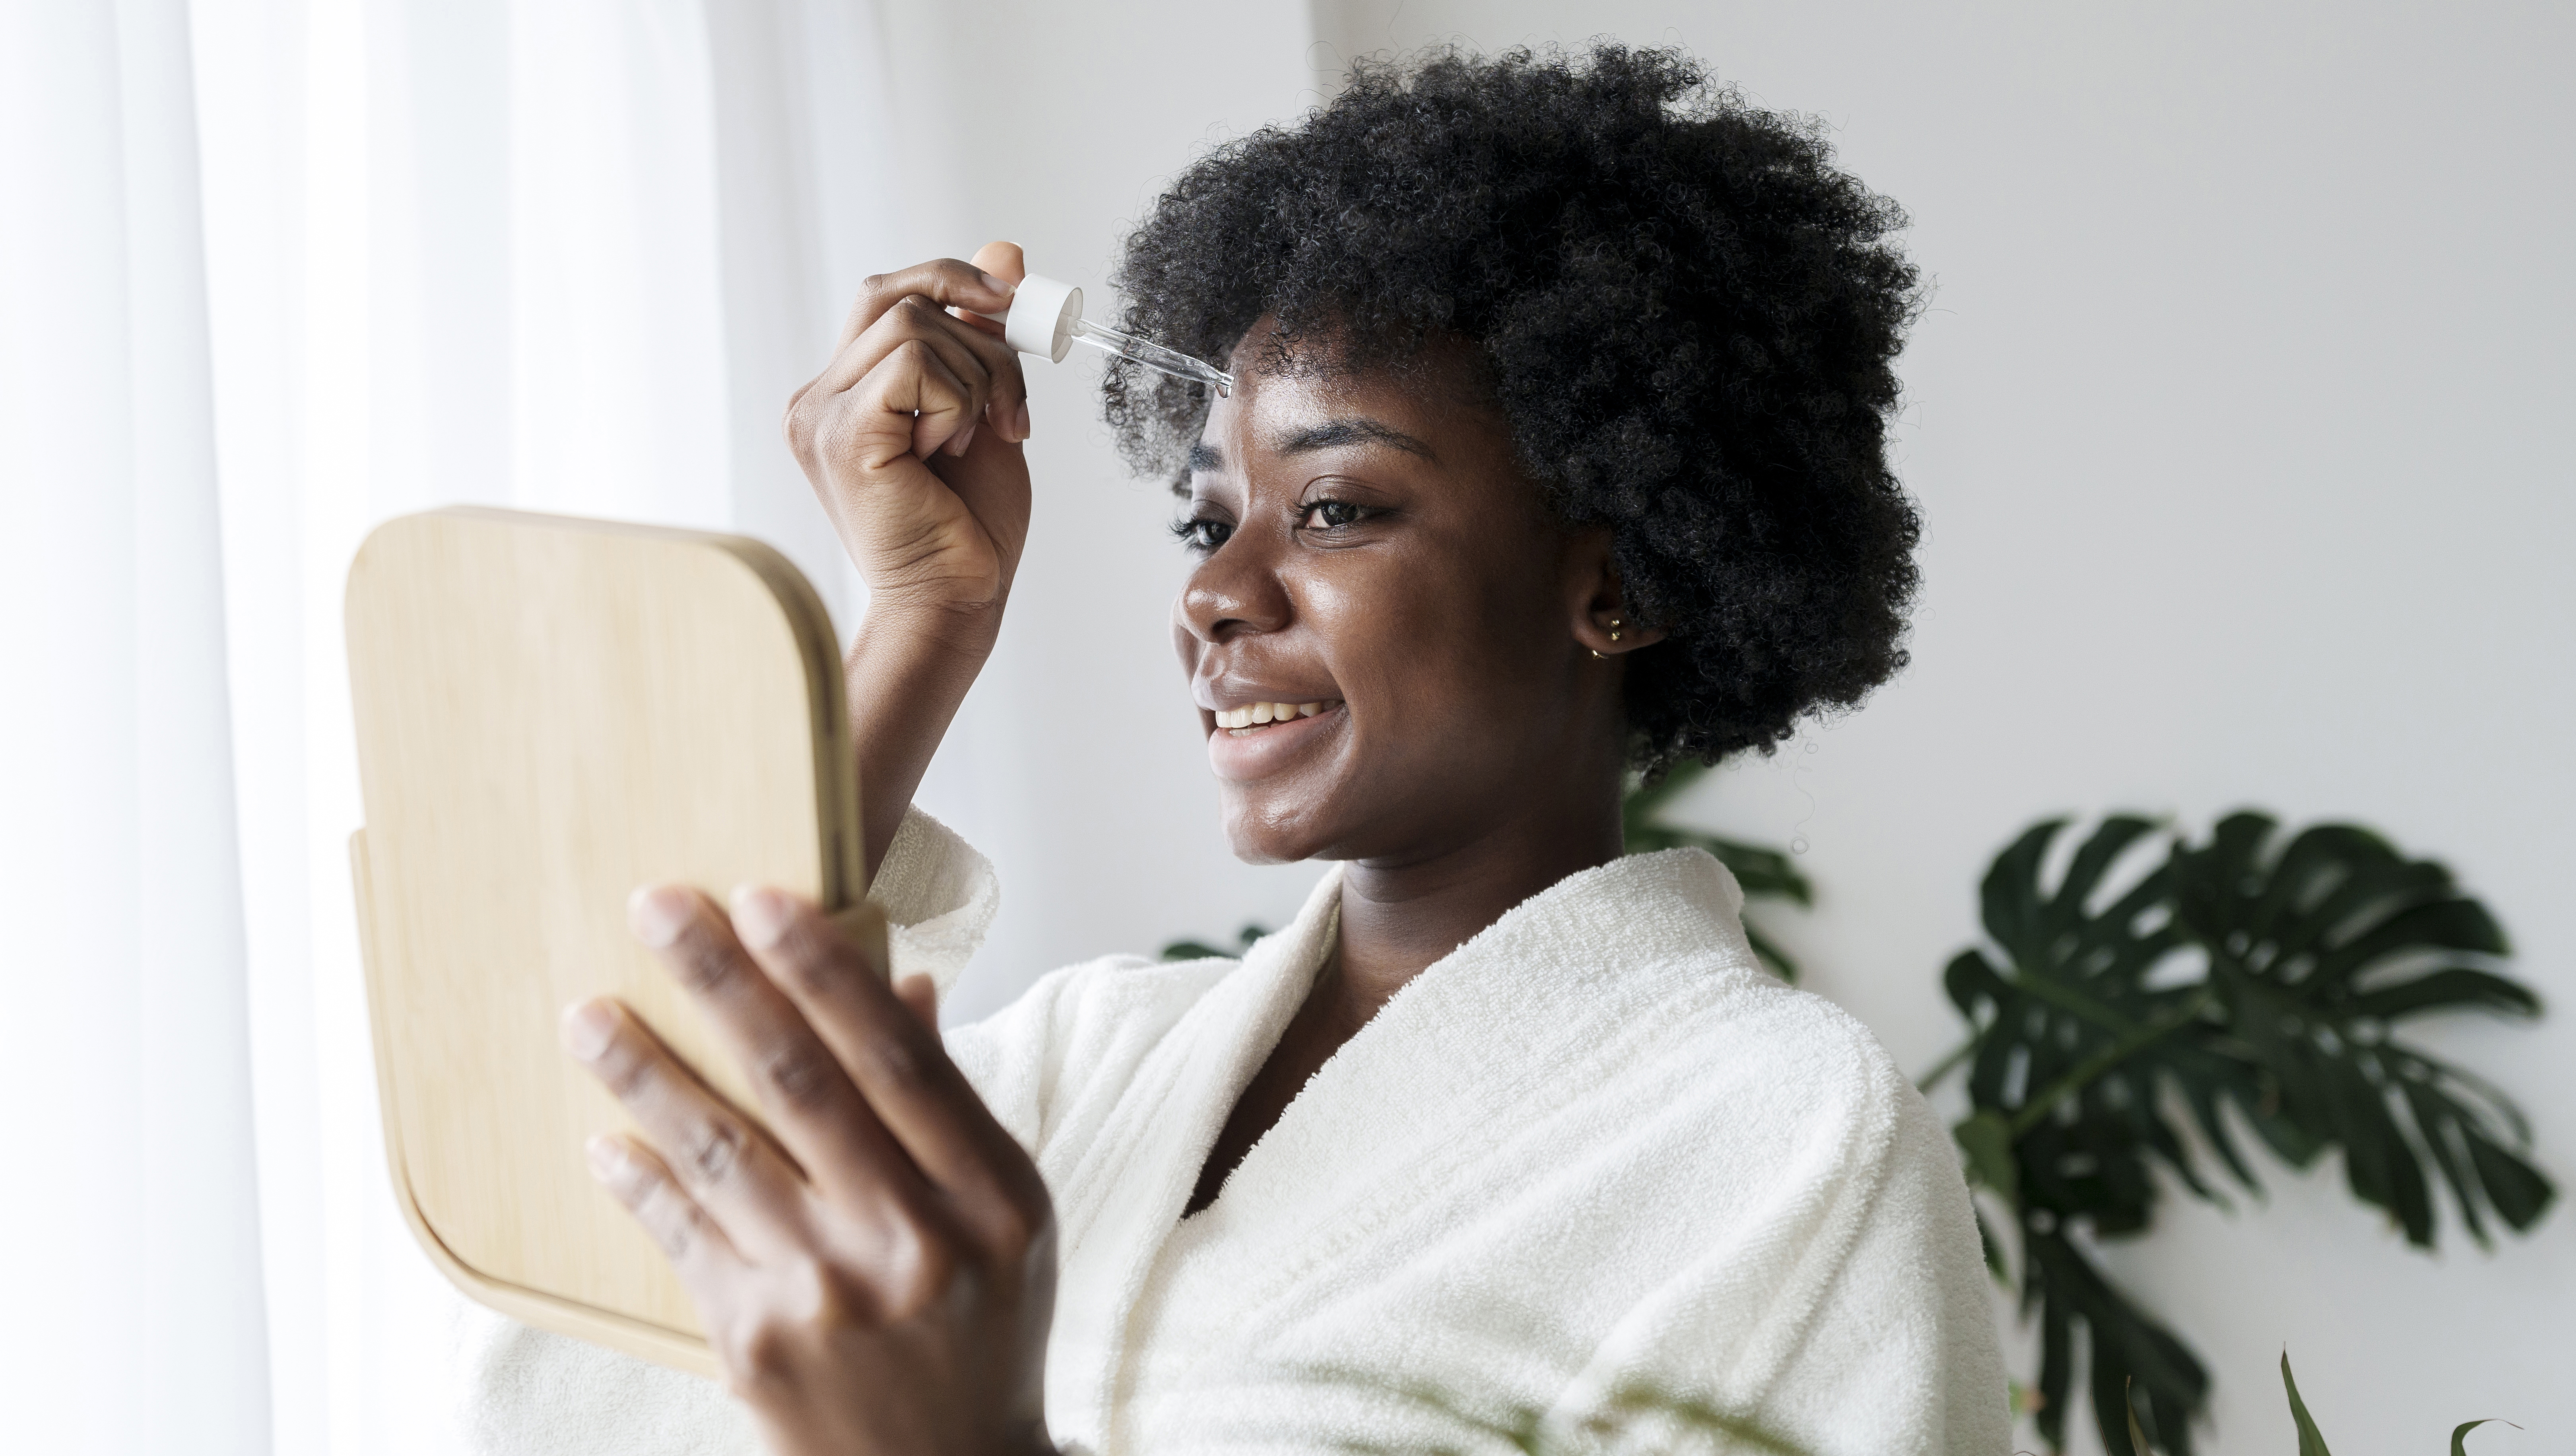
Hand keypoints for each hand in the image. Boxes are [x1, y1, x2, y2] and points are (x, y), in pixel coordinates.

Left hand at [563, 884, 1055, 1455]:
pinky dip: (641, 1186)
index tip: (762, 897)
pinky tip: (605, 1142)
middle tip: (655, 909)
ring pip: (722, 1156)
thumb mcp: (1005, 1217)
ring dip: (645, 1077)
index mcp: (988, 1197)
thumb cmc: (982, 1330)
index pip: (896, 1057)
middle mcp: (913, 1241)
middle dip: (722, 984)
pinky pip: (684, 1243)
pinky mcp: (758, 1348)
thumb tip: (901, 984)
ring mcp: (830, 1298)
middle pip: (802, 1084)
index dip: (825, 972)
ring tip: (587, 1018)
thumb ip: (948, 1104)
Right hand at [786, 242, 1034, 629]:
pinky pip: (912, 364)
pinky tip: (949, 453)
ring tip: (975, 442)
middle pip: (902, 297)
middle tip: (1012, 409)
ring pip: (913, 325)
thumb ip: (985, 337)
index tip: (1008, 311)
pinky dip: (954, 403)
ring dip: (975, 381)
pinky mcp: (841, 434)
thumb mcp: (988, 410)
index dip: (952, 284)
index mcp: (846, 392)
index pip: (888, 293)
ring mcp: (820, 415)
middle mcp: (819, 398)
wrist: (955, 601)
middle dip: (982, 341)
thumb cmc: (967, 526)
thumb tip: (1005, 251)